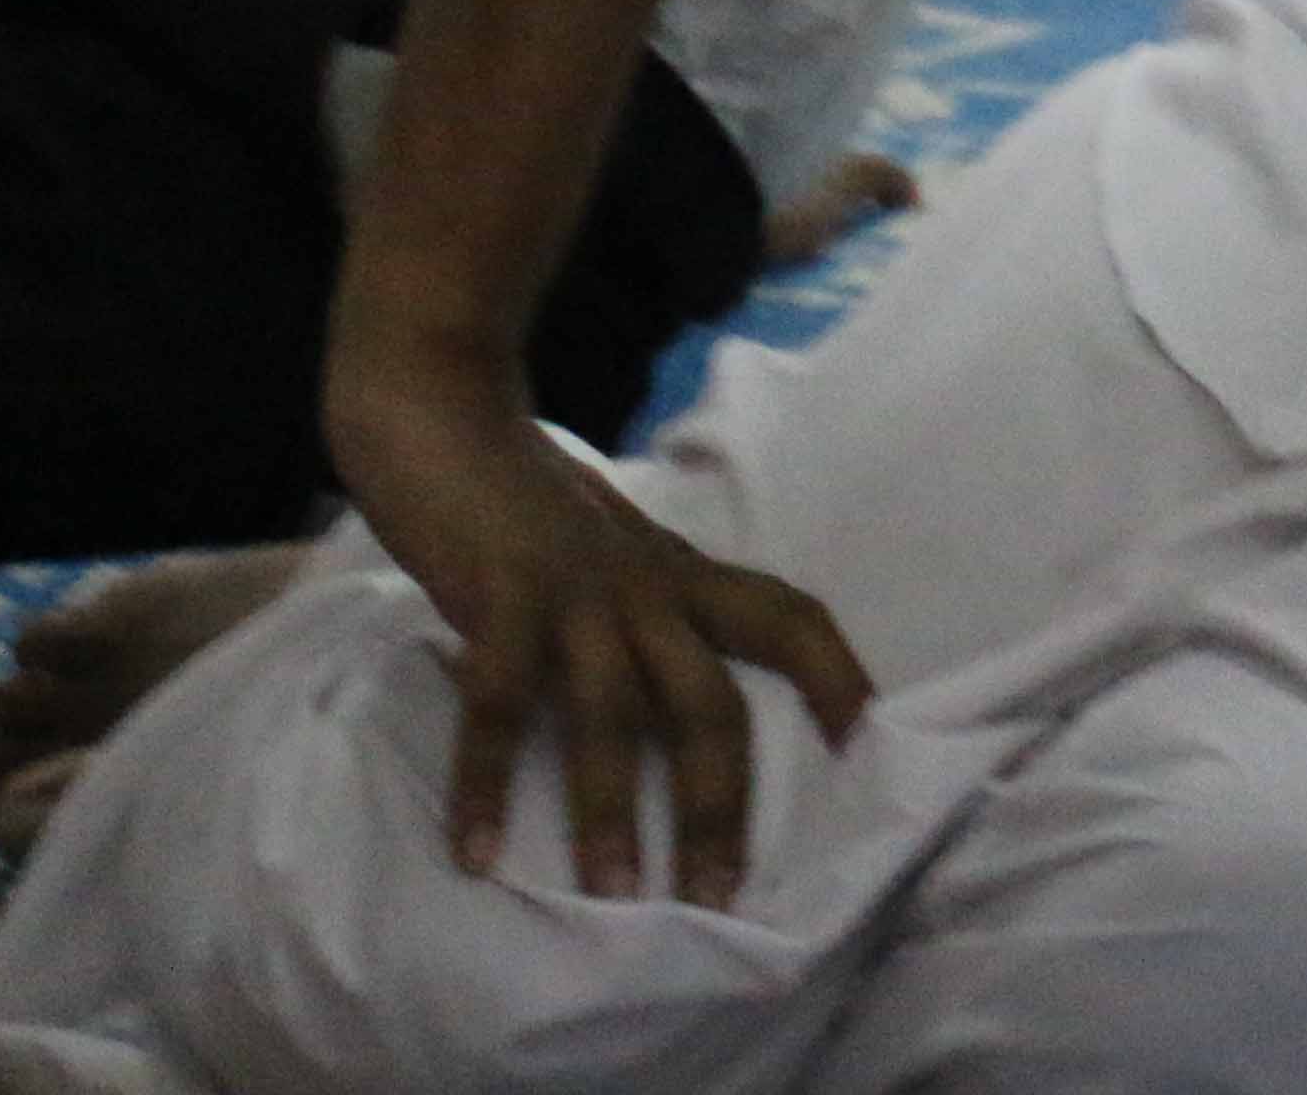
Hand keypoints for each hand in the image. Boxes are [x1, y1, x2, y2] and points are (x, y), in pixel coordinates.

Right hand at [325, 357, 868, 906]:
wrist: (440, 407)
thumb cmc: (521, 499)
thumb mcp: (606, 552)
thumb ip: (635, 613)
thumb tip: (652, 703)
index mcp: (679, 574)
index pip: (790, 618)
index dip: (836, 677)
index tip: (866, 744)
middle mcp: (645, 585)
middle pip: (711, 701)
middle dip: (720, 804)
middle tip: (719, 899)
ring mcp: (575, 588)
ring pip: (616, 712)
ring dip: (612, 811)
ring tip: (616, 897)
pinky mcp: (498, 590)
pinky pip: (499, 699)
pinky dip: (486, 779)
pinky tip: (474, 852)